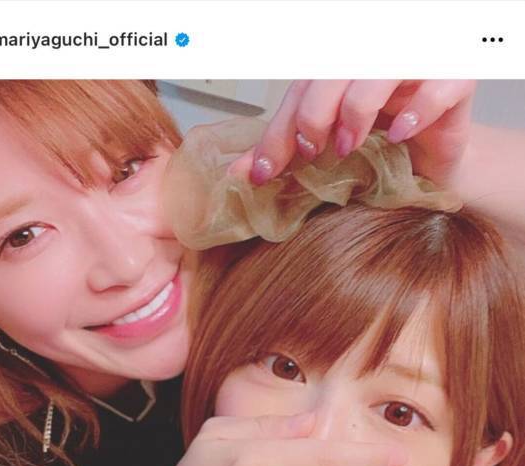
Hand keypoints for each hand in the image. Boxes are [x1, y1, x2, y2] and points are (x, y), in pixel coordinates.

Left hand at [236, 80, 475, 188]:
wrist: (432, 164)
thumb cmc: (379, 150)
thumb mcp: (327, 149)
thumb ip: (287, 152)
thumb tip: (241, 174)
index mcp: (341, 70)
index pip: (301, 90)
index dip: (279, 130)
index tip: (263, 172)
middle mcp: (376, 58)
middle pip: (337, 69)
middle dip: (315, 112)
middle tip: (312, 149)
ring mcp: (418, 64)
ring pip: (383, 66)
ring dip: (359, 107)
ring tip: (349, 145)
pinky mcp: (457, 80)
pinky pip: (439, 84)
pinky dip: (418, 109)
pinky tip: (401, 134)